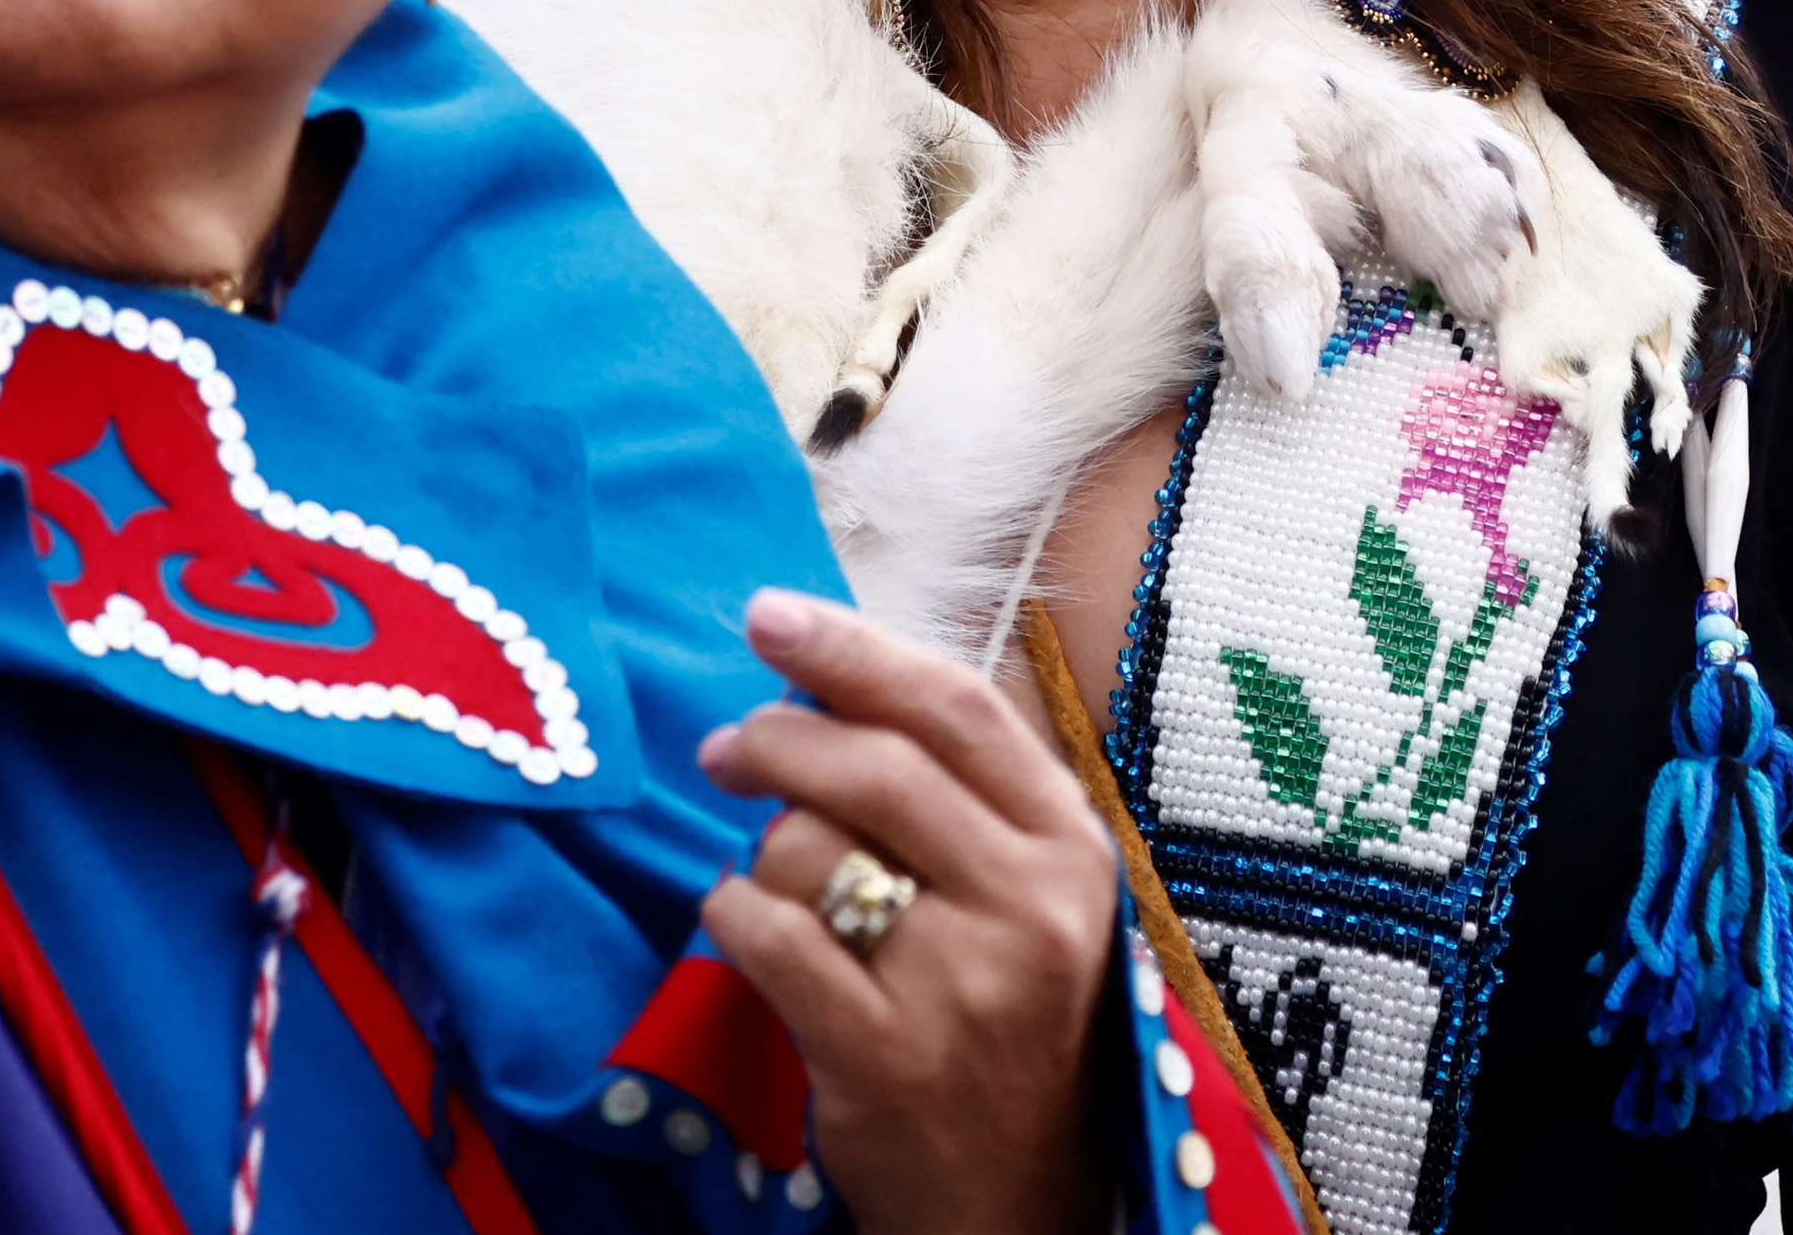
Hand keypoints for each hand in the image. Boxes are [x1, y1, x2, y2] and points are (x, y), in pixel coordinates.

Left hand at [699, 590, 1116, 1234]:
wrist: (1016, 1197)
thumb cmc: (1004, 1017)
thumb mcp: (1024, 891)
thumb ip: (953, 788)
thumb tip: (822, 671)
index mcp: (1069, 846)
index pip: (956, 708)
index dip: (853, 649)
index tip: (768, 615)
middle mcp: (1032, 907)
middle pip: (873, 766)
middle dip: (775, 736)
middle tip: (723, 747)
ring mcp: (962, 987)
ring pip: (809, 850)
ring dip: (760, 852)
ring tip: (773, 884)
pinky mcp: (885, 1057)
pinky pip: (767, 938)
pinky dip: (730, 915)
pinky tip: (741, 925)